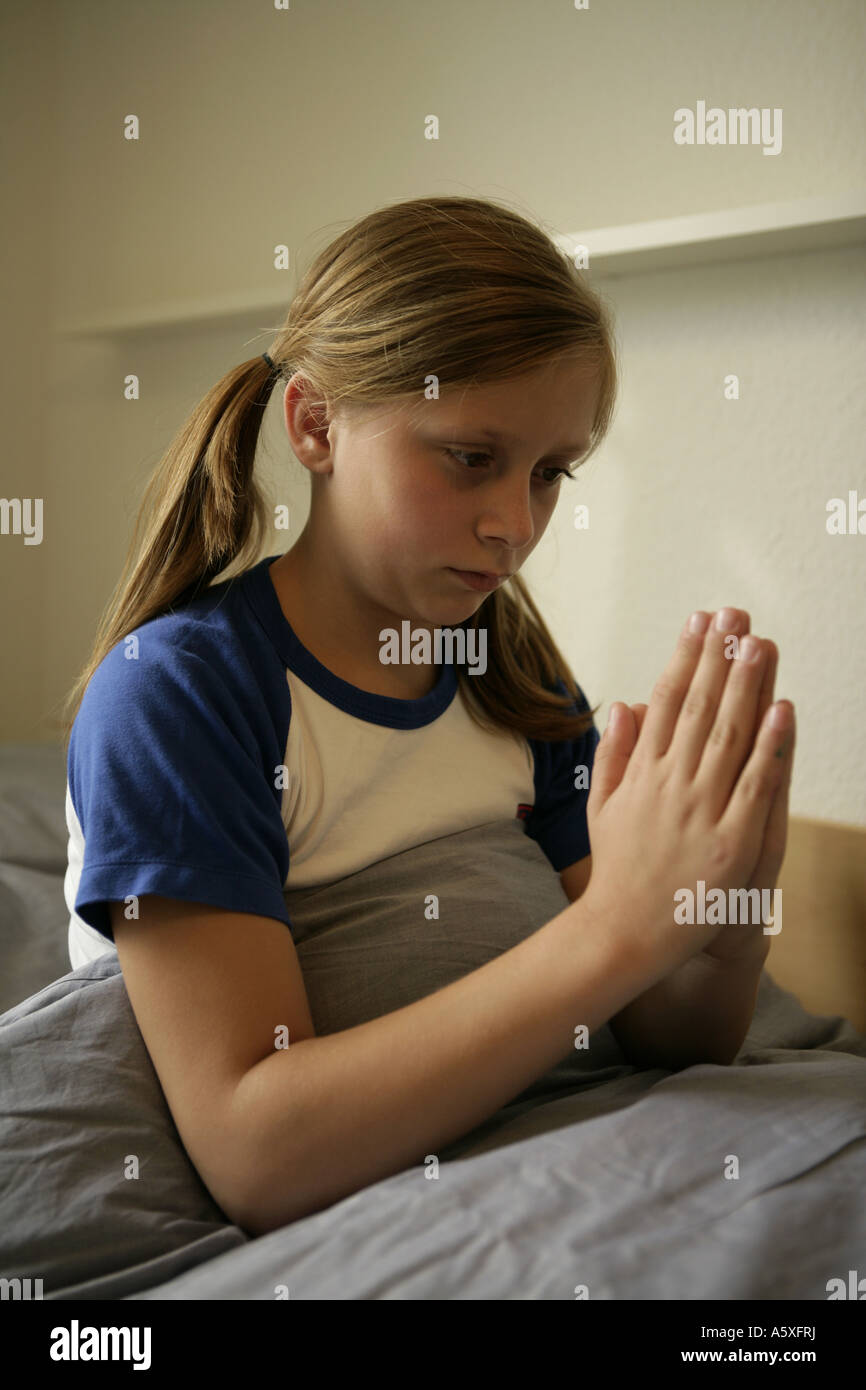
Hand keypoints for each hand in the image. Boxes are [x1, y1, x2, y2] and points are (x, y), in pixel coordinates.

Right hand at [605, 611, 794, 965]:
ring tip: (760, 642)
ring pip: (729, 737)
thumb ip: (615, 753)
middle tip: (736, 613)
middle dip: (719, 657)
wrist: (622, 933)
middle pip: (700, 708)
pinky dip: (770, 749)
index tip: (700, 620)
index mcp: (643, 772)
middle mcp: (671, 783)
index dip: (686, 656)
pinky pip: (754, 788)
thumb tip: (625, 702)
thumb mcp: (604, 806)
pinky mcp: (730, 844)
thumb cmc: (617, 872)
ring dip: (747, 687)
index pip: (667, 700)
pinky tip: (783, 710)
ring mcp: (701, 812)